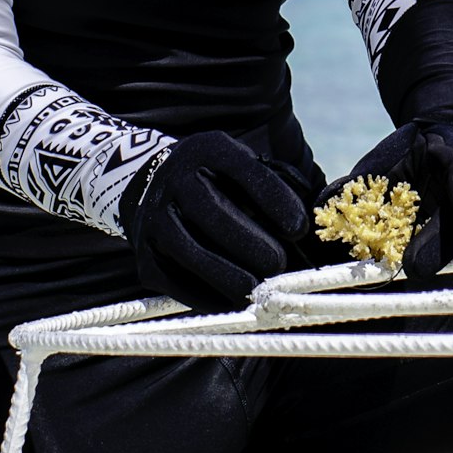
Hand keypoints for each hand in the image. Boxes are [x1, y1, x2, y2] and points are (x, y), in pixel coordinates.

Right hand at [123, 130, 317, 311]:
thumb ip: (275, 188)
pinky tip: (232, 302)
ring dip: (226, 274)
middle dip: (249, 242)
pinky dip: (204, 295)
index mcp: (207, 150)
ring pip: (188, 249)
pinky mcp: (143, 253)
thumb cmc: (217, 183)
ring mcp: (153, 217)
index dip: (273, 198)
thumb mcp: (239, 168)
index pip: (243, 170)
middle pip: (211, 211)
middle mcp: (174, 178)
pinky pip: (173, 280)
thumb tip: (309, 229)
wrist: (150, 187)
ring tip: (256, 290)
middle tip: (278, 264)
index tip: (299, 228)